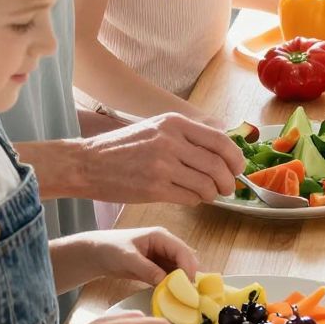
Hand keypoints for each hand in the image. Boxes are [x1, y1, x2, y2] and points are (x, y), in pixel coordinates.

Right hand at [80, 114, 243, 205]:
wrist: (86, 163)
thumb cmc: (122, 147)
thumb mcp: (155, 127)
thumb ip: (185, 134)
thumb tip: (221, 147)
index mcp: (174, 123)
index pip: (220, 141)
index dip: (235, 158)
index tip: (238, 168)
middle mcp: (171, 142)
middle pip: (218, 165)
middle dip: (228, 181)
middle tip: (227, 188)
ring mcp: (163, 166)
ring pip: (207, 184)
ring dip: (213, 193)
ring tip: (208, 194)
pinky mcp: (154, 188)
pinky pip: (190, 197)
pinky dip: (196, 200)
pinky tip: (190, 197)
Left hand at [81, 226, 198, 289]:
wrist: (95, 254)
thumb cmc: (110, 249)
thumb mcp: (128, 258)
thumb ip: (147, 269)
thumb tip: (165, 281)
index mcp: (161, 236)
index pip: (182, 251)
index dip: (188, 267)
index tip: (189, 285)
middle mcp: (165, 246)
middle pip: (185, 261)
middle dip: (188, 276)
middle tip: (189, 295)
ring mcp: (162, 257)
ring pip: (179, 270)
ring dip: (181, 283)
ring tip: (183, 299)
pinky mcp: (156, 268)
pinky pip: (169, 277)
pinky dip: (171, 286)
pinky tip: (172, 297)